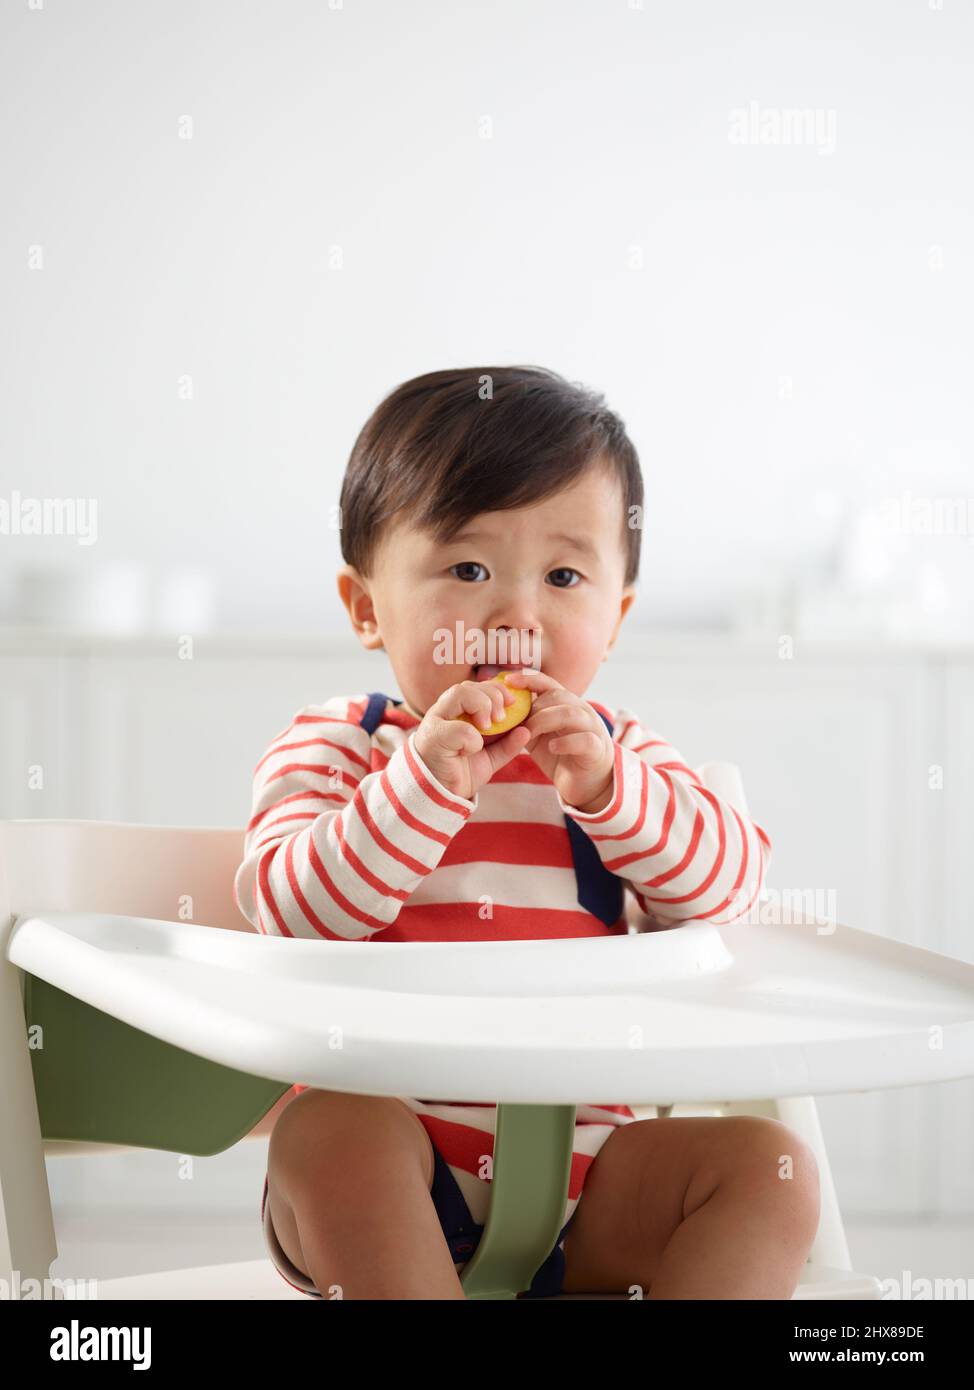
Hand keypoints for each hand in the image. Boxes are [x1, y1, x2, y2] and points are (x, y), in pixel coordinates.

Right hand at [412, 679, 532, 800]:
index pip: (478, 687)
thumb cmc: (462, 771)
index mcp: (457, 711)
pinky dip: (472, 738)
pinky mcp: (433, 737)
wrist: (442, 795)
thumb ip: (507, 744)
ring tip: (488, 727)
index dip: (498, 690)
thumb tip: (526, 730)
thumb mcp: (491, 757)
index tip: (513, 703)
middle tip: (502, 718)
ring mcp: (436, 721)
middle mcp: (444, 711)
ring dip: (481, 706)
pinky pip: (459, 728)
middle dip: (493, 696)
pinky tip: (471, 750)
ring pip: (459, 693)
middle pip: (468, 685)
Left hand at [504, 670, 614, 812]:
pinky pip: (584, 740)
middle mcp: (581, 711)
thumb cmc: (561, 753)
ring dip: (546, 721)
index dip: (529, 679)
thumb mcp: (538, 735)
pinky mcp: (597, 749)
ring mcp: (592, 728)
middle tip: (519, 724)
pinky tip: (552, 748)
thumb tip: (498, 710)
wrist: (587, 781)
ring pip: (571, 713)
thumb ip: (524, 721)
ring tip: (530, 734)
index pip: (549, 683)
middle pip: (558, 696)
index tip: (508, 680)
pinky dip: (565, 742)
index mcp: (566, 704)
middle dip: (534, 708)